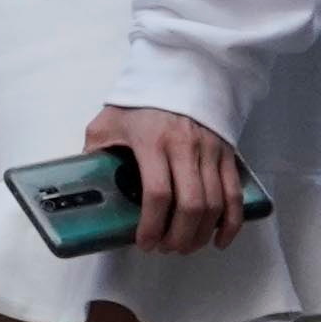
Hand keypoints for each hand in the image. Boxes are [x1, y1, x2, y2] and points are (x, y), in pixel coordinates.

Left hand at [94, 102, 248, 251]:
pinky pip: (234, 194)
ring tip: (184, 246)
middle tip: (165, 248)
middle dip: (178, 236)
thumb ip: (96, 151)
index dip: (151, 225)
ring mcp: (210, 150)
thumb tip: (85, 182)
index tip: (144, 243)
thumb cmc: (140, 101)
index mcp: (152, 141)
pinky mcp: (227, 154)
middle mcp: (185, 146)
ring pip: (214, 204)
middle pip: (190, 204)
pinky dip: (230, 222)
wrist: (180, 73)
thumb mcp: (108, 122)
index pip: (157, 193)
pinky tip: (218, 239)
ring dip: (200, 233)